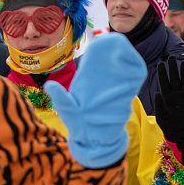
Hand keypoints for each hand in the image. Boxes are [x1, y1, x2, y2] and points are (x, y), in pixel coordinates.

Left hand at [46, 34, 145, 167]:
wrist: (95, 144)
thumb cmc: (79, 126)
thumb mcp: (68, 112)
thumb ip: (61, 100)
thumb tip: (49, 85)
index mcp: (90, 80)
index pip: (100, 58)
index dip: (106, 47)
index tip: (106, 40)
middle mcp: (105, 82)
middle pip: (118, 61)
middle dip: (120, 52)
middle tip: (117, 45)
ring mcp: (117, 91)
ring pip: (127, 72)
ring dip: (127, 65)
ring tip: (124, 60)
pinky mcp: (127, 100)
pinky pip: (133, 86)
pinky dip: (133, 79)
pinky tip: (129, 78)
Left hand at [154, 58, 183, 142]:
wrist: (182, 135)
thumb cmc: (168, 126)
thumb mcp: (161, 116)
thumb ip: (159, 104)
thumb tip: (158, 92)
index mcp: (166, 96)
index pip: (163, 81)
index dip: (162, 72)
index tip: (161, 63)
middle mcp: (175, 94)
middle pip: (174, 78)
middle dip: (172, 68)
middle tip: (171, 57)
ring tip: (183, 62)